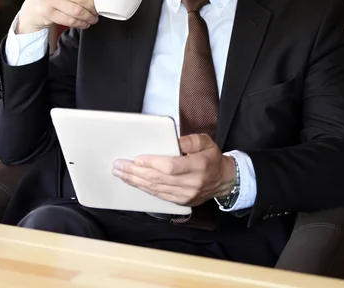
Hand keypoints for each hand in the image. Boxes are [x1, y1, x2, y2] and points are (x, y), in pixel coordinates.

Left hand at [112, 133, 235, 206]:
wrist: (223, 180)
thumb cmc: (212, 158)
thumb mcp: (206, 142)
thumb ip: (190, 140)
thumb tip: (173, 141)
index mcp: (198, 166)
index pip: (171, 167)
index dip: (152, 164)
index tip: (137, 159)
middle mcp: (191, 183)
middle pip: (158, 179)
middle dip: (136, 172)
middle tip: (120, 165)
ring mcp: (185, 195)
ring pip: (156, 189)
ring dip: (136, 181)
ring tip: (121, 173)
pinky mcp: (181, 202)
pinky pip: (159, 196)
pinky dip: (144, 189)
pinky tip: (134, 182)